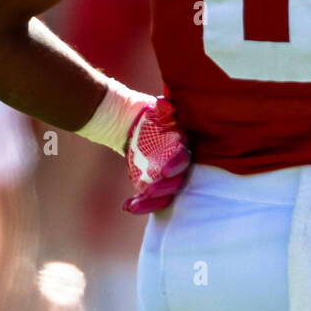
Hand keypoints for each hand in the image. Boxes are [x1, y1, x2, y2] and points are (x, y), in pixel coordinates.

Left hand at [123, 97, 191, 214]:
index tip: (164, 170)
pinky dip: (141, 205)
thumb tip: (164, 104)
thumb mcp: (158, 110)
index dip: (176, 164)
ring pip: (165, 194)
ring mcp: (168, 179)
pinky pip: (151, 200)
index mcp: (183, 147)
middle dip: (162, 187)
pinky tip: (127, 206)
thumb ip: (164, 109)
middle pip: (176, 181)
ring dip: (151, 201)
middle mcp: (179, 166)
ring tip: (133, 205)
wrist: (136, 126)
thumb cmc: (152, 116)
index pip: (183, 158)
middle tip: (147, 190)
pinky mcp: (155, 186)